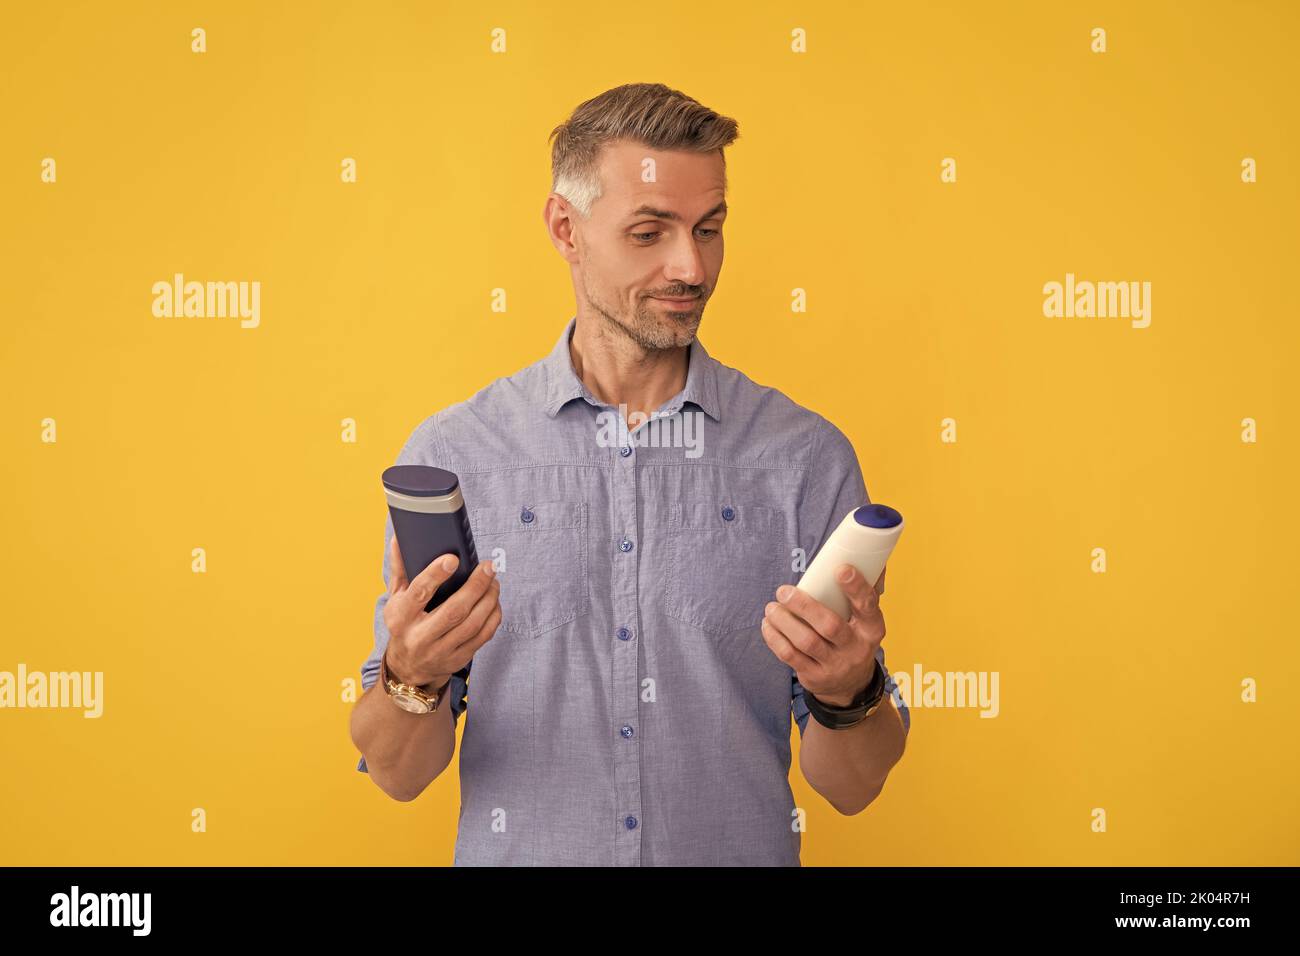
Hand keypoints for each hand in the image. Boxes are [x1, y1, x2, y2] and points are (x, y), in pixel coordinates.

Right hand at [381, 533, 501, 686]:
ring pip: (472, 624)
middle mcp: (420, 637)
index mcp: (401, 618)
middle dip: (475, 586)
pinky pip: (483, 637)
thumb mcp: (396, 599)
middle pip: (454, 611)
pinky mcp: (458, 659)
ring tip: (494, 581)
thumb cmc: (405, 624)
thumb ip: (400, 569)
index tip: (454, 558)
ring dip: (488, 600)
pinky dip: (493, 616)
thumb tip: (399, 538)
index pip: (419, 593)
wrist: (409, 668)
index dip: (436, 574)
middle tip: (488, 566)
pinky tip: (494, 601)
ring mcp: (440, 651)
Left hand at [761, 564, 885, 707]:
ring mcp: (835, 665)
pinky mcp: (814, 677)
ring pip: (806, 642)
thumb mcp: (865, 620)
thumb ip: (864, 591)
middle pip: (830, 626)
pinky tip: (768, 625)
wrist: (850, 685)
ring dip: (784, 622)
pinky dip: (775, 638)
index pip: (867, 606)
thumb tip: (875, 559)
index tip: (840, 569)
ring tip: (771, 608)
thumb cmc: (853, 638)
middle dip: (804, 606)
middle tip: (783, 591)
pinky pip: (790, 656)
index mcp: (872, 629)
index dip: (856, 587)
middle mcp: (855, 649)